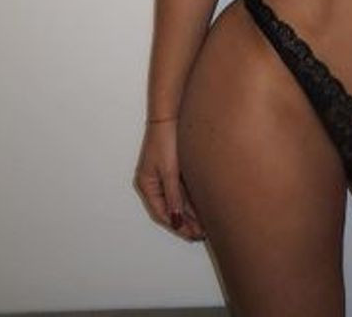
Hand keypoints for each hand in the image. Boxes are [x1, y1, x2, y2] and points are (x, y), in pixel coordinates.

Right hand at [133, 121, 206, 242]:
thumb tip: (177, 220)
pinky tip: (202, 208)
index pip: (161, 213)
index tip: (192, 235)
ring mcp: (164, 175)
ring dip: (189, 213)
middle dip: (185, 222)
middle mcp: (154, 182)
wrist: (171, 115)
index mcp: (147, 184)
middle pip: (169, 208)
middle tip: (201, 234)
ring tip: (204, 225)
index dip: (177, 226)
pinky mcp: (174, 168)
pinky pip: (182, 190)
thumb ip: (173, 197)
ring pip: (177, 201)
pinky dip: (191, 200)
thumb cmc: (166, 140)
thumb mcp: (170, 171)